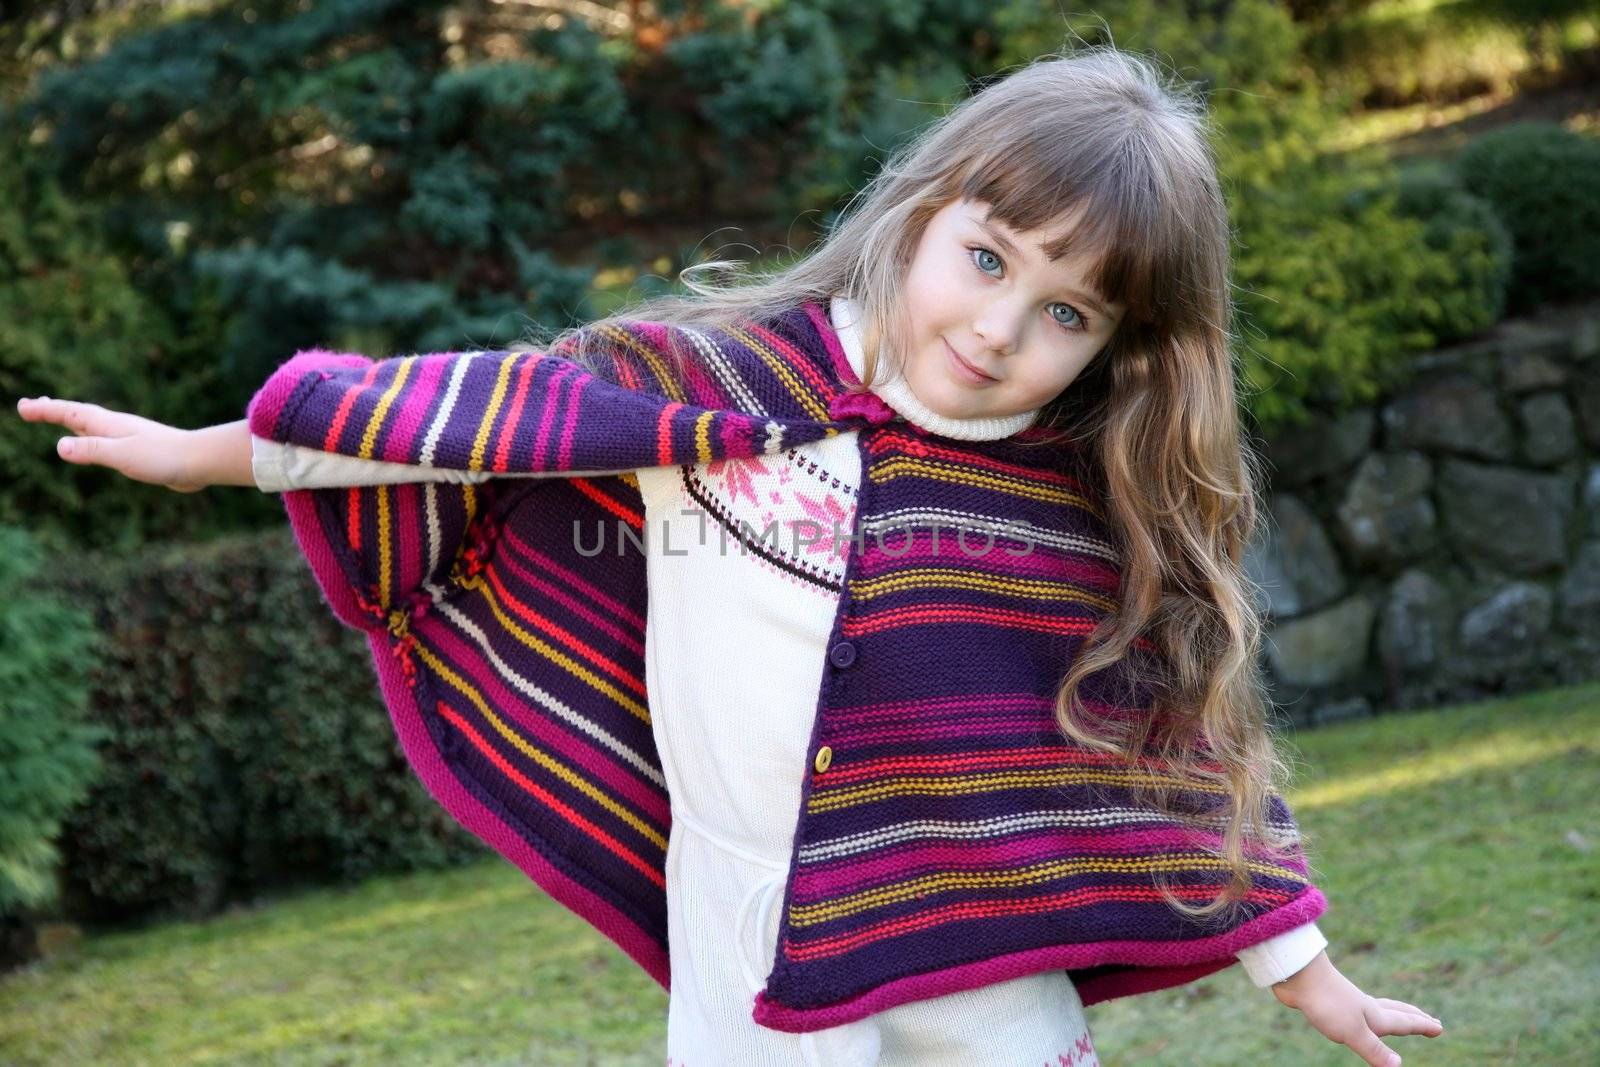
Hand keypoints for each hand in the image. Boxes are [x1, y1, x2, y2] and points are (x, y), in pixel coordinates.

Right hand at [15, 396, 208, 492]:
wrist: (200, 461)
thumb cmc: (163, 458)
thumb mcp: (122, 456)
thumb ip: (92, 451)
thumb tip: (59, 446)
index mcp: (108, 425)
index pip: (69, 413)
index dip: (45, 410)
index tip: (22, 406)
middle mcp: (116, 426)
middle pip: (77, 414)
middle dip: (53, 410)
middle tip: (31, 406)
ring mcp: (128, 436)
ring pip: (92, 425)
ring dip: (72, 420)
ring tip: (60, 418)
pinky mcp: (139, 449)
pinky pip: (106, 439)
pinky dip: (92, 435)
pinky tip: (98, 443)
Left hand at [1270, 951, 1443, 1066]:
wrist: (1297, 974)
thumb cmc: (1326, 1002)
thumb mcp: (1352, 1032)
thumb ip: (1374, 1049)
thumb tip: (1398, 1066)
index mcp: (1375, 1015)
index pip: (1404, 1022)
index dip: (1422, 1026)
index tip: (1440, 1027)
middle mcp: (1366, 1007)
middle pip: (1397, 1011)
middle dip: (1415, 1016)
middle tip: (1430, 1018)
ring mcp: (1348, 1002)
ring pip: (1378, 1008)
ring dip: (1394, 1011)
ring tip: (1399, 1012)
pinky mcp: (1331, 1001)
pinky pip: (1357, 1009)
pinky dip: (1368, 1011)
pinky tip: (1357, 1010)